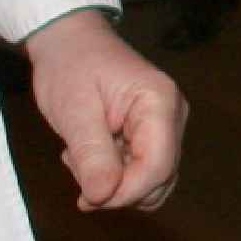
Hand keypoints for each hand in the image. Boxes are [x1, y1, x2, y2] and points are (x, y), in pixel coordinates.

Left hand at [21, 11, 186, 211]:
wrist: (68, 41)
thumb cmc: (70, 66)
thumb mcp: (73, 110)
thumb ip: (91, 154)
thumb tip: (102, 196)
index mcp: (159, 103)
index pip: (158, 167)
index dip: (125, 193)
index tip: (86, 198)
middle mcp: (172, 116)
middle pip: (159, 178)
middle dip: (117, 189)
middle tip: (76, 171)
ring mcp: (165, 126)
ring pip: (151, 180)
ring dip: (114, 183)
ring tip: (81, 158)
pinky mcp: (153, 134)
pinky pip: (141, 170)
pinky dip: (114, 174)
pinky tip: (90, 154)